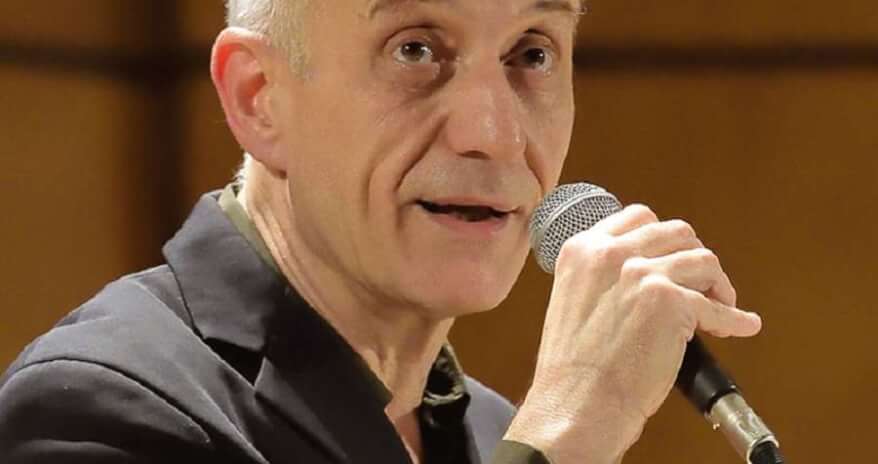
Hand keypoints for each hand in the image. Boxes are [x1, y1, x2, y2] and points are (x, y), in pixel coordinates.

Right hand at [504, 205, 761, 463]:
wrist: (577, 403)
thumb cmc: (573, 368)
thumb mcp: (572, 299)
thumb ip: (602, 275)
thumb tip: (643, 271)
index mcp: (582, 249)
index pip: (636, 218)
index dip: (663, 239)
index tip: (672, 257)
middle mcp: (611, 253)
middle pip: (676, 233)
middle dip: (693, 257)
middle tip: (700, 283)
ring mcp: (642, 273)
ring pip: (703, 260)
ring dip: (716, 283)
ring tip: (719, 305)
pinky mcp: (671, 301)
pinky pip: (718, 306)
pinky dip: (735, 318)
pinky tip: (742, 325)